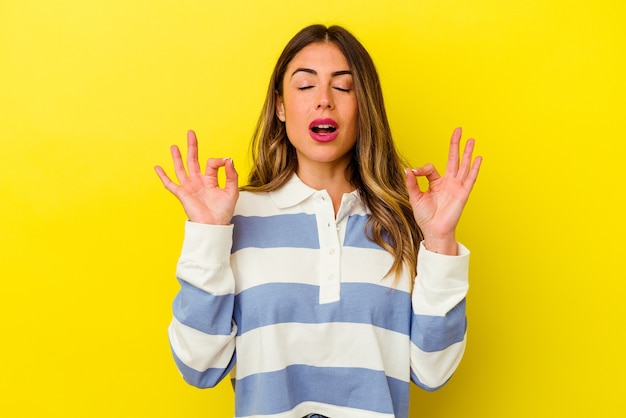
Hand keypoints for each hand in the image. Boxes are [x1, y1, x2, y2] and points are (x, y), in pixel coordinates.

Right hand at [154, 130, 238, 224]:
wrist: (214, 225)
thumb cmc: (223, 211)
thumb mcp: (232, 191)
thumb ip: (231, 175)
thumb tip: (228, 159)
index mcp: (210, 180)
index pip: (211, 163)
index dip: (219, 160)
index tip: (224, 162)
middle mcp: (198, 182)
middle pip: (193, 160)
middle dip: (192, 147)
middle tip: (190, 133)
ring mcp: (189, 187)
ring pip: (181, 168)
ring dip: (177, 157)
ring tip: (174, 146)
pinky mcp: (182, 194)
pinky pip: (169, 184)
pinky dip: (163, 176)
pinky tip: (157, 167)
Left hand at [405, 127, 481, 254]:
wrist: (434, 231)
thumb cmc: (426, 217)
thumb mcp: (415, 197)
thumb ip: (412, 182)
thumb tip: (407, 169)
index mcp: (436, 183)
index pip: (431, 168)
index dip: (422, 169)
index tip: (415, 172)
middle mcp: (448, 182)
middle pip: (453, 159)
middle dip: (456, 144)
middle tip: (459, 130)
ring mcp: (457, 187)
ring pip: (463, 165)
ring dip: (467, 152)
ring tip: (472, 139)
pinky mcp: (463, 193)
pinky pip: (470, 178)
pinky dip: (474, 168)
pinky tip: (478, 158)